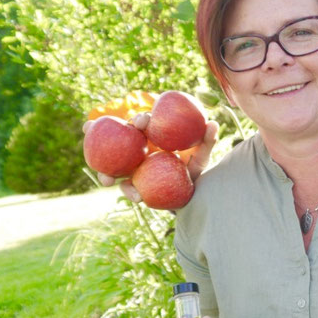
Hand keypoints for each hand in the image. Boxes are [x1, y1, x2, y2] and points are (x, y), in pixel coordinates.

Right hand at [82, 114, 219, 201]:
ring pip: (113, 166)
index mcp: (152, 137)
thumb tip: (214, 123)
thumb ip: (206, 141)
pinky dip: (130, 193)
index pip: (143, 124)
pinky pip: (128, 188)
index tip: (143, 121)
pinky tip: (137, 197)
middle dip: (106, 137)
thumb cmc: (194, 168)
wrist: (192, 192)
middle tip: (105, 142)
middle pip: (119, 141)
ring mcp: (133, 167)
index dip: (141, 119)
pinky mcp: (135, 185)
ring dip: (104, 172)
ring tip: (106, 180)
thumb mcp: (201, 155)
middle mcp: (138, 150)